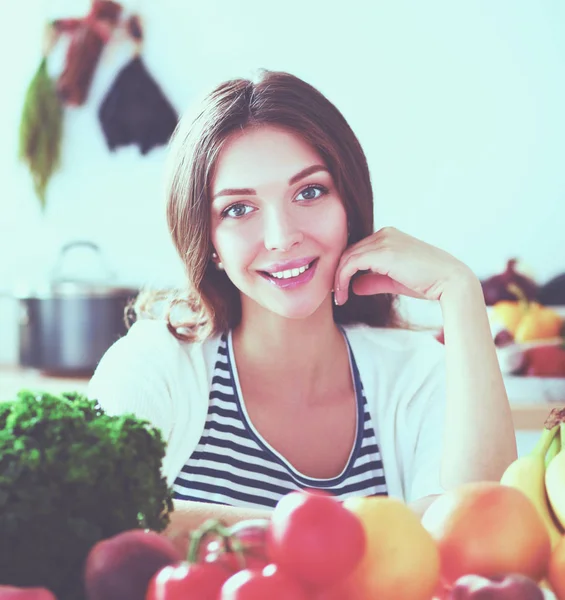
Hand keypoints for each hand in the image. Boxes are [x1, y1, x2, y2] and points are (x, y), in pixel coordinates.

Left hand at [333, 226, 474, 305]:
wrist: (450, 281)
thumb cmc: (427, 282)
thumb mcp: (395, 281)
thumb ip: (374, 281)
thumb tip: (354, 286)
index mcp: (389, 236)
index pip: (358, 249)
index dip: (345, 269)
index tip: (340, 289)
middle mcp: (384, 233)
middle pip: (349, 251)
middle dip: (338, 273)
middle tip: (335, 295)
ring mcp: (383, 240)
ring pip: (347, 257)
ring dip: (338, 279)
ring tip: (338, 298)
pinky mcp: (382, 252)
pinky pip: (351, 263)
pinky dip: (342, 279)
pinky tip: (342, 294)